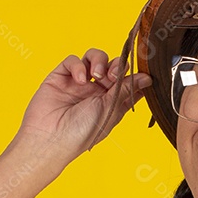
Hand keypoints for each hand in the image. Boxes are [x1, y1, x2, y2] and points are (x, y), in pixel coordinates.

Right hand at [15, 49, 152, 163]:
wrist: (50, 139)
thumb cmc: (81, 132)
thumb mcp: (110, 110)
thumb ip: (126, 90)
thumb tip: (147, 78)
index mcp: (112, 103)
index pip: (128, 82)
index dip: (134, 75)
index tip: (142, 73)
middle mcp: (96, 92)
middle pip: (113, 66)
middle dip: (117, 66)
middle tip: (113, 75)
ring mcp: (78, 83)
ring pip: (94, 58)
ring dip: (99, 61)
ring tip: (97, 75)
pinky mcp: (61, 77)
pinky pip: (72, 61)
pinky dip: (78, 66)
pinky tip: (80, 80)